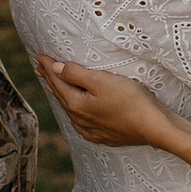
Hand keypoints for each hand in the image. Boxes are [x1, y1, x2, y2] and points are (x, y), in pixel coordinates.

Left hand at [35, 56, 174, 148]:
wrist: (153, 127)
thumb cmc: (129, 100)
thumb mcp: (101, 81)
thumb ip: (75, 74)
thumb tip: (54, 68)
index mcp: (75, 104)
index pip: (57, 80)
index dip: (47, 66)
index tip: (37, 56)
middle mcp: (79, 119)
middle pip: (60, 94)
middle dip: (49, 79)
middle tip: (39, 68)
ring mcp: (90, 129)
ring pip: (69, 108)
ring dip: (60, 94)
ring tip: (51, 85)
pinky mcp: (103, 135)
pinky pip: (80, 120)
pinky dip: (73, 109)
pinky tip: (75, 110)